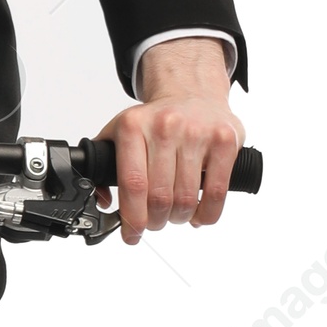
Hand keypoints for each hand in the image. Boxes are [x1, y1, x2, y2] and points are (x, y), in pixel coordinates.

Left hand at [97, 38, 242, 243]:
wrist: (192, 92)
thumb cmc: (155, 121)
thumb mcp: (120, 132)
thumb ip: (101, 165)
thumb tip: (103, 201)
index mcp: (133, 126)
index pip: (133, 183)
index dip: (132, 218)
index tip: (131, 234)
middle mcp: (165, 126)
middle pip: (159, 197)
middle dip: (155, 221)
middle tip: (154, 222)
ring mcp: (197, 133)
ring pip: (186, 199)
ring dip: (178, 218)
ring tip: (174, 216)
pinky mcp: (225, 141)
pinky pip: (216, 193)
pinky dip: (205, 214)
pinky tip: (196, 215)